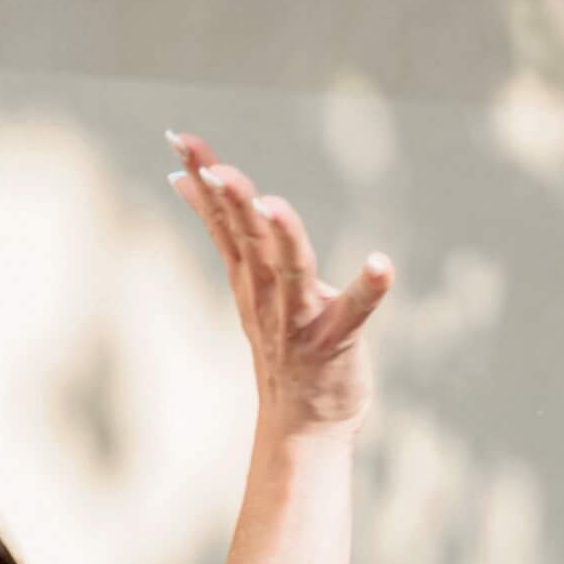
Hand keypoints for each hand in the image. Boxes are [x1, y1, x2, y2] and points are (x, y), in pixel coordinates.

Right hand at [169, 131, 391, 435]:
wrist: (302, 424)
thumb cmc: (281, 345)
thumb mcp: (246, 284)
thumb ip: (225, 232)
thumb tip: (185, 181)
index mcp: (249, 277)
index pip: (223, 221)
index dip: (204, 180)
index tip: (182, 139)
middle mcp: (268, 295)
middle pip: (249, 241)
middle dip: (234, 203)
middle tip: (218, 169)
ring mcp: (299, 319)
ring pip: (290, 271)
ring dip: (284, 238)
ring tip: (274, 206)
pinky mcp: (335, 341)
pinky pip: (354, 312)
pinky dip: (368, 288)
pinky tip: (382, 264)